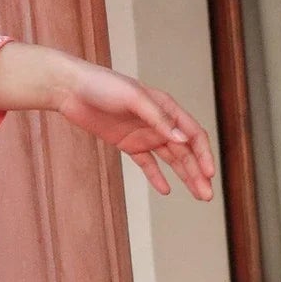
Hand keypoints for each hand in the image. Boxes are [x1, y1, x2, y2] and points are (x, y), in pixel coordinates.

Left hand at [48, 52, 214, 200]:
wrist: (71, 89)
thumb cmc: (102, 86)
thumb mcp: (133, 98)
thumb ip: (157, 118)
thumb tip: (181, 139)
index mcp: (167, 107)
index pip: (193, 135)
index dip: (204, 155)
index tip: (209, 174)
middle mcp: (159, 122)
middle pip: (186, 152)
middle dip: (198, 173)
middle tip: (207, 195)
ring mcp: (144, 134)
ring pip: (171, 159)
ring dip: (185, 176)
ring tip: (197, 195)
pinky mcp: (127, 143)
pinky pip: (147, 163)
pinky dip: (156, 176)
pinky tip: (166, 190)